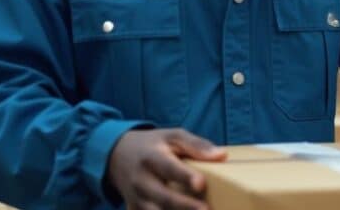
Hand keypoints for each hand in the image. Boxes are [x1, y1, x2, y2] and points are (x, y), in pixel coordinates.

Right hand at [107, 128, 226, 209]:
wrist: (117, 155)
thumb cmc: (153, 145)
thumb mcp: (172, 136)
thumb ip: (196, 145)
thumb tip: (221, 155)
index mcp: (151, 157)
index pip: (169, 168)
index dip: (185, 176)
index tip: (201, 183)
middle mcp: (141, 180)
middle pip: (163, 197)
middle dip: (184, 206)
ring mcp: (136, 198)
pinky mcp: (134, 209)